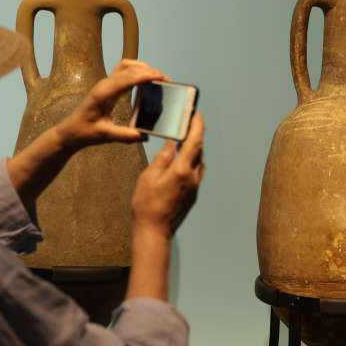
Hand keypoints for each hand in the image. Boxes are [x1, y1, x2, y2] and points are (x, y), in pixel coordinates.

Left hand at [57, 58, 166, 149]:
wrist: (71, 130)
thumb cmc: (85, 132)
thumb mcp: (105, 135)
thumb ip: (125, 135)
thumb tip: (144, 135)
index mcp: (103, 94)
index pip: (127, 78)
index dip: (145, 76)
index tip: (160, 77)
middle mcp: (104, 85)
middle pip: (128, 67)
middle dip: (148, 70)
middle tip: (165, 79)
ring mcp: (105, 84)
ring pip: (125, 65)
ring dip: (142, 67)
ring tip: (157, 77)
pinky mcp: (107, 86)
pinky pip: (123, 71)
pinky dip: (136, 71)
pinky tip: (146, 80)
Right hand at [131, 113, 205, 237]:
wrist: (154, 231)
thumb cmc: (147, 204)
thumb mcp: (149, 176)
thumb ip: (163, 158)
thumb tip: (172, 143)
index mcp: (182, 170)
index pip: (194, 142)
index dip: (197, 126)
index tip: (197, 114)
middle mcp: (193, 178)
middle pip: (199, 151)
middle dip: (195, 136)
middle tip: (189, 124)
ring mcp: (194, 187)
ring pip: (198, 162)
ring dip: (194, 150)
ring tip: (184, 140)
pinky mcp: (193, 195)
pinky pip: (195, 173)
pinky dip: (191, 162)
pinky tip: (181, 161)